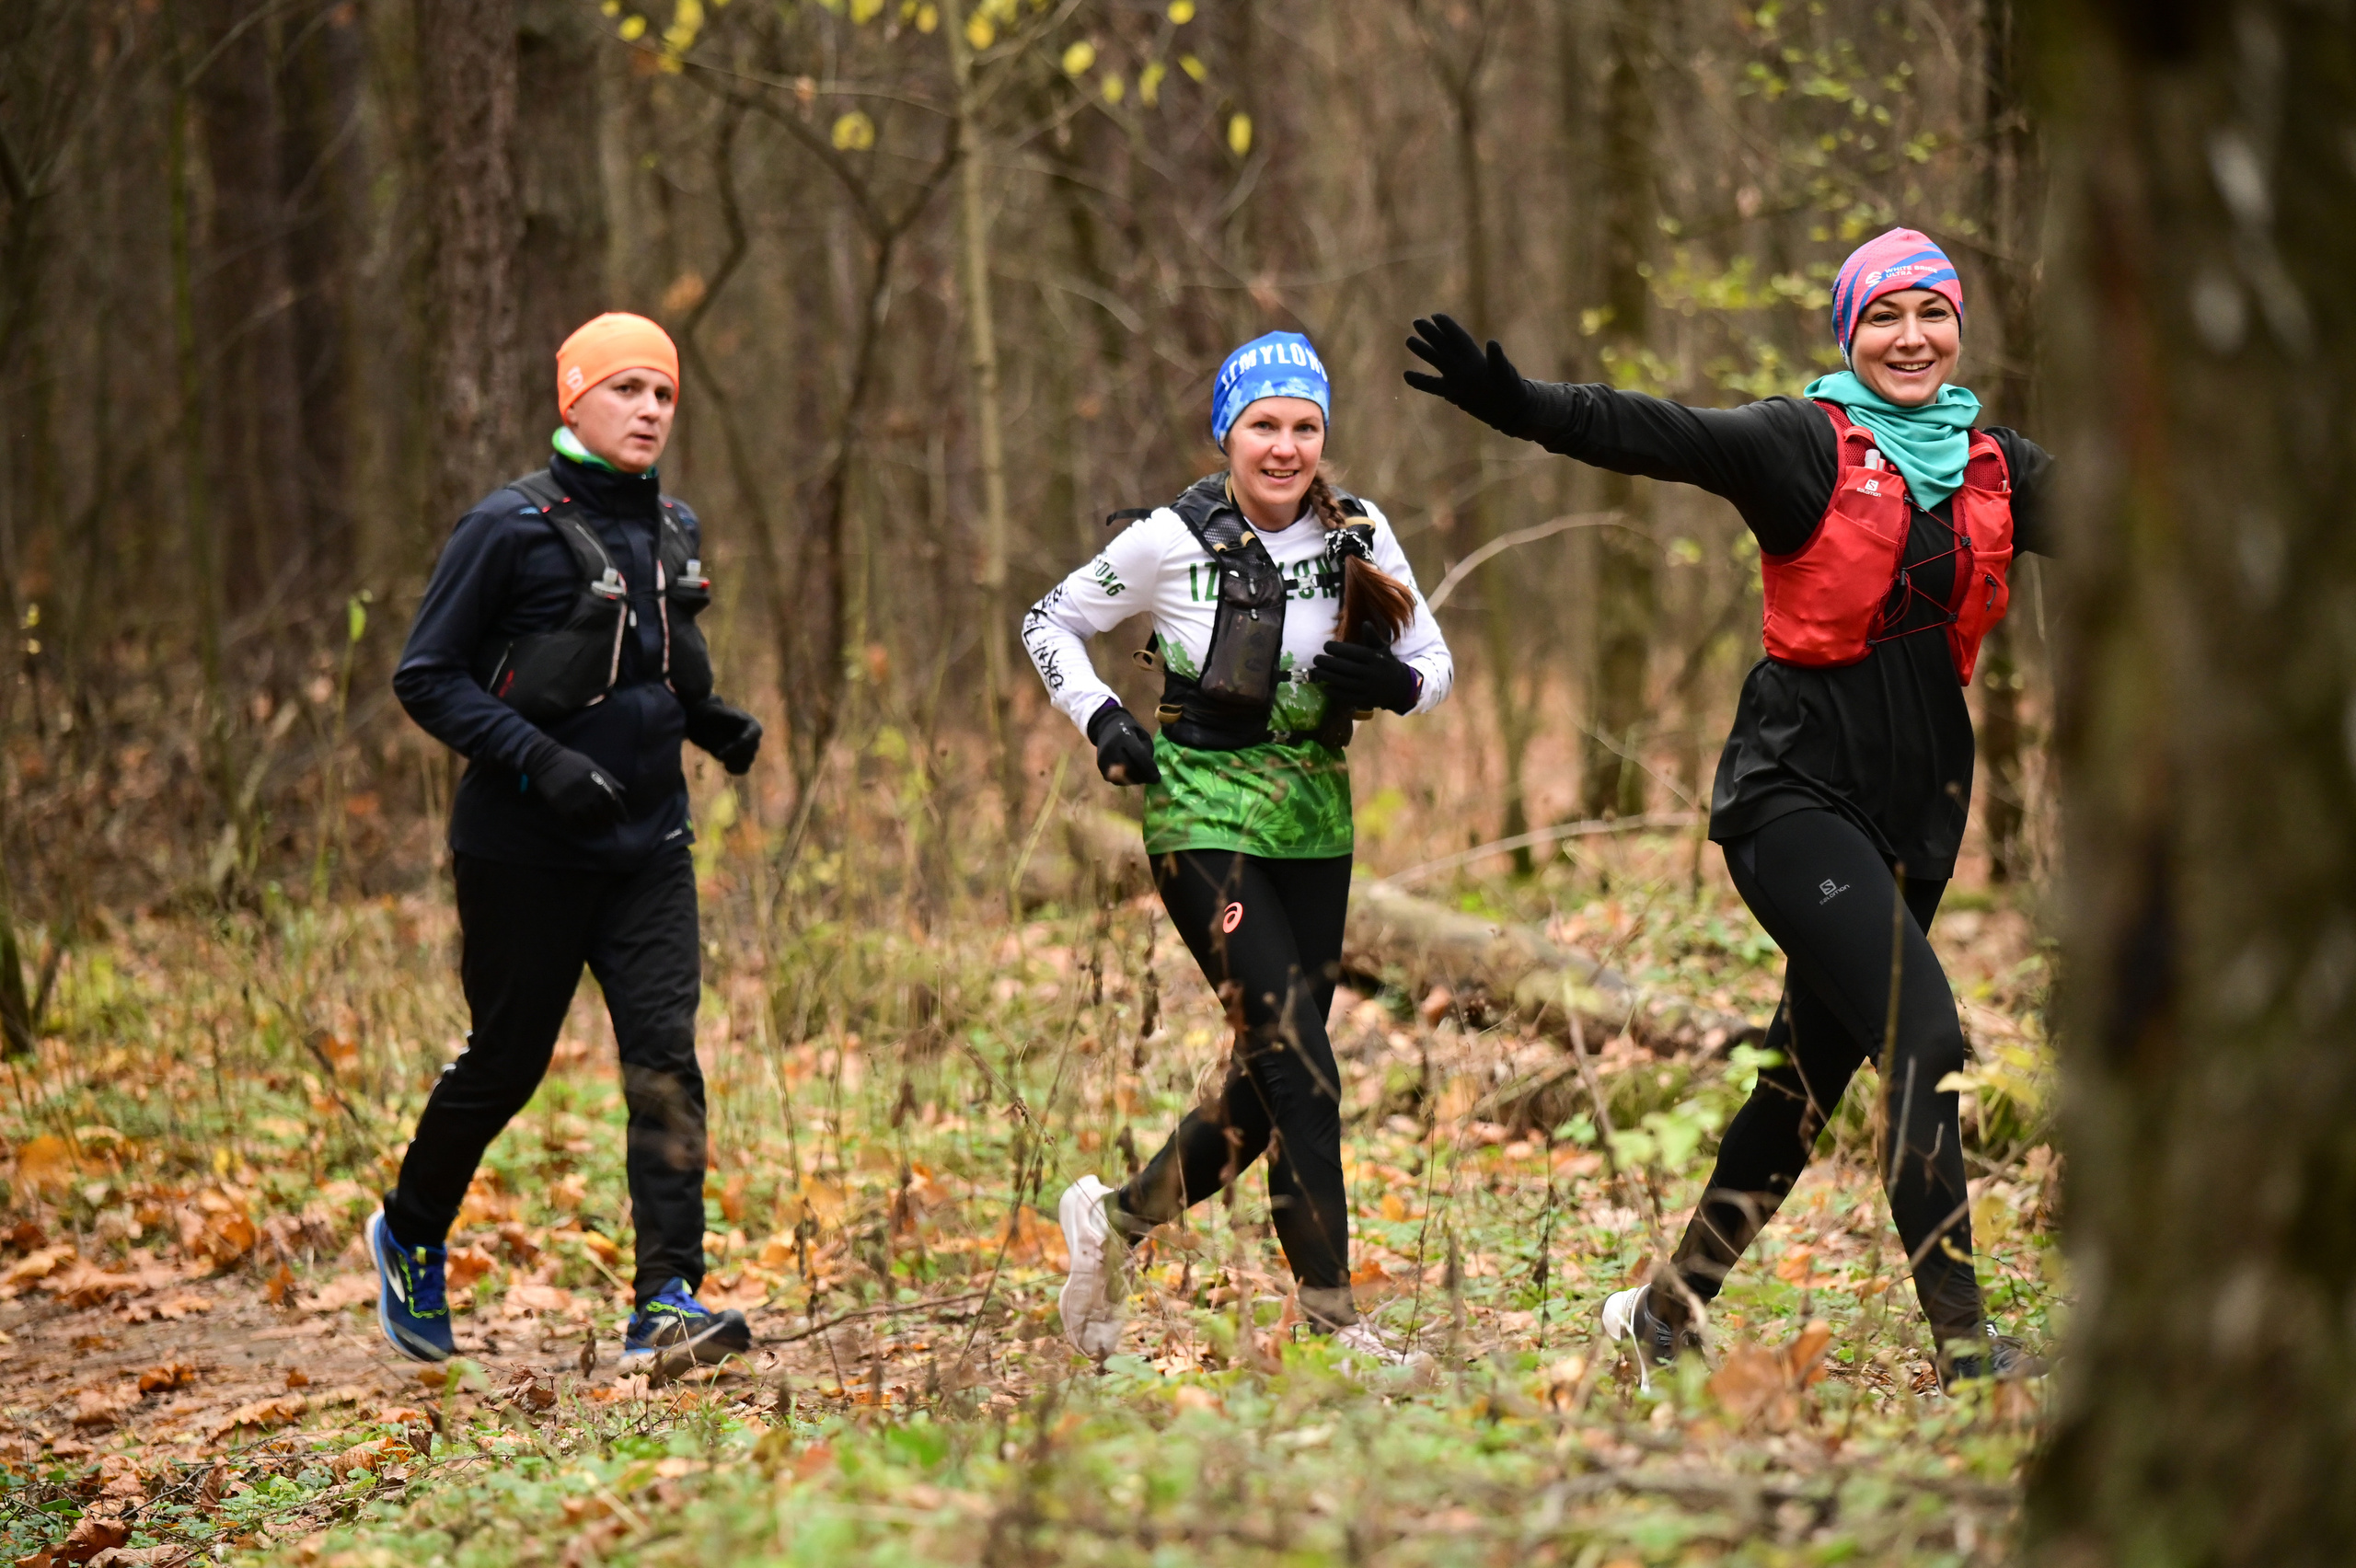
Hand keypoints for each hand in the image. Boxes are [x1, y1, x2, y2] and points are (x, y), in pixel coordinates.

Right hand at [529, 746, 629, 833]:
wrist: (546, 761)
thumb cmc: (573, 763)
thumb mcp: (594, 766)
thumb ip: (609, 779)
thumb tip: (624, 791)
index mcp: (599, 781)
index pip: (614, 802)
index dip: (621, 813)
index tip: (624, 821)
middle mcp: (589, 792)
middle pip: (603, 813)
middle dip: (608, 822)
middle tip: (609, 826)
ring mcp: (575, 800)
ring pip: (589, 820)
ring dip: (595, 826)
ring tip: (597, 828)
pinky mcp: (561, 806)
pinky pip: (574, 822)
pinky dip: (580, 826)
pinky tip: (582, 826)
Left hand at [685, 697, 762, 775]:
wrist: (705, 725)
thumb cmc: (711, 715)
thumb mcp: (717, 711)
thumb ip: (727, 714)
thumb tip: (739, 718)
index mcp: (751, 725)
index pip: (754, 734)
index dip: (745, 740)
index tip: (736, 742)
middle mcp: (752, 739)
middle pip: (751, 749)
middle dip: (735, 752)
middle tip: (718, 753)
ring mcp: (747, 750)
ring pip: (748, 760)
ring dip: (734, 760)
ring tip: (719, 755)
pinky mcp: (740, 760)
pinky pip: (743, 769)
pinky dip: (736, 770)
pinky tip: (726, 766)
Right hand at [1087, 702, 1161, 786]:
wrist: (1107, 726)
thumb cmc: (1130, 731)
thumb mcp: (1142, 735)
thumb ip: (1147, 752)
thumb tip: (1150, 773)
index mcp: (1124, 736)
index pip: (1138, 754)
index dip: (1149, 768)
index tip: (1157, 778)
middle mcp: (1112, 748)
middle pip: (1130, 769)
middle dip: (1143, 776)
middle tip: (1151, 777)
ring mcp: (1104, 758)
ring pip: (1122, 778)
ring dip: (1135, 779)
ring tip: (1141, 774)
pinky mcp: (1100, 766)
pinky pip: (1115, 780)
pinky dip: (1125, 780)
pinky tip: (1131, 774)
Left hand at [1311, 639, 1420, 715]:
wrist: (1399, 687)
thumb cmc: (1385, 663)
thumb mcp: (1382, 649)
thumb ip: (1373, 637)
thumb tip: (1365, 623)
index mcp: (1376, 658)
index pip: (1354, 652)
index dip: (1338, 648)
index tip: (1325, 646)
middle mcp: (1373, 673)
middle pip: (1346, 668)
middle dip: (1328, 663)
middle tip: (1315, 659)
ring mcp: (1370, 689)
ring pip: (1345, 682)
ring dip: (1328, 677)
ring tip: (1316, 671)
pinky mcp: (1367, 701)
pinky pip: (1348, 697)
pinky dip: (1335, 692)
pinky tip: (1325, 687)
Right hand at [1403, 314, 1529, 432]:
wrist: (1510, 409)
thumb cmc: (1510, 389)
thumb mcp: (1503, 374)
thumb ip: (1496, 360)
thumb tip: (1493, 344)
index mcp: (1474, 357)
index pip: (1459, 338)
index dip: (1448, 326)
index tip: (1435, 316)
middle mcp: (1464, 365)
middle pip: (1444, 345)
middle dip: (1431, 333)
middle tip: (1417, 321)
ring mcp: (1458, 378)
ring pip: (1438, 361)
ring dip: (1424, 351)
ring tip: (1409, 340)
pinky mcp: (1454, 392)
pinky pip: (1434, 386)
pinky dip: (1420, 381)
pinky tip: (1406, 375)